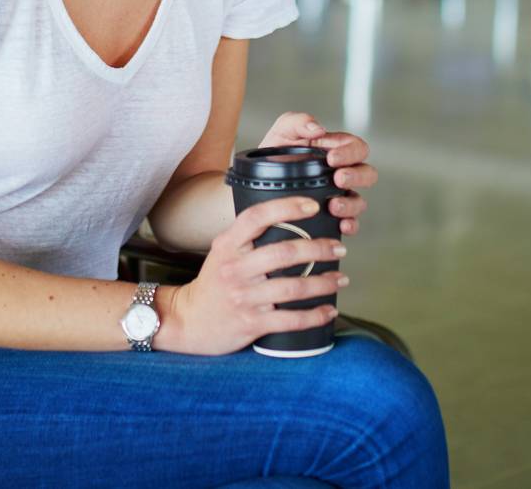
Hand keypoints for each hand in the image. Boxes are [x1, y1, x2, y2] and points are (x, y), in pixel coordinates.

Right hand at [157, 196, 346, 355]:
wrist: (188, 321)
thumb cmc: (214, 282)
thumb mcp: (222, 251)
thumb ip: (248, 236)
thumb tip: (288, 217)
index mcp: (228, 245)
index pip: (257, 217)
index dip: (288, 207)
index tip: (314, 206)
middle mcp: (235, 269)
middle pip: (284, 253)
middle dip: (319, 249)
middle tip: (339, 248)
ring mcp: (243, 297)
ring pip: (293, 287)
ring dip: (323, 283)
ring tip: (341, 279)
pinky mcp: (251, 323)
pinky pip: (290, 319)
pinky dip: (315, 316)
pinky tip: (329, 311)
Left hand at [257, 112, 376, 237]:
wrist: (256, 185)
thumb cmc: (273, 155)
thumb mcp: (282, 132)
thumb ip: (298, 121)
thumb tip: (318, 128)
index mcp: (336, 150)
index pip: (357, 147)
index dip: (350, 152)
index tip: (331, 158)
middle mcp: (342, 173)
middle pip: (367, 174)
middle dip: (356, 176)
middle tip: (338, 179)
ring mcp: (340, 196)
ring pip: (360, 201)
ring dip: (351, 204)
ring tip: (334, 206)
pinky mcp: (334, 217)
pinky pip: (352, 224)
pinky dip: (351, 225)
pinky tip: (341, 225)